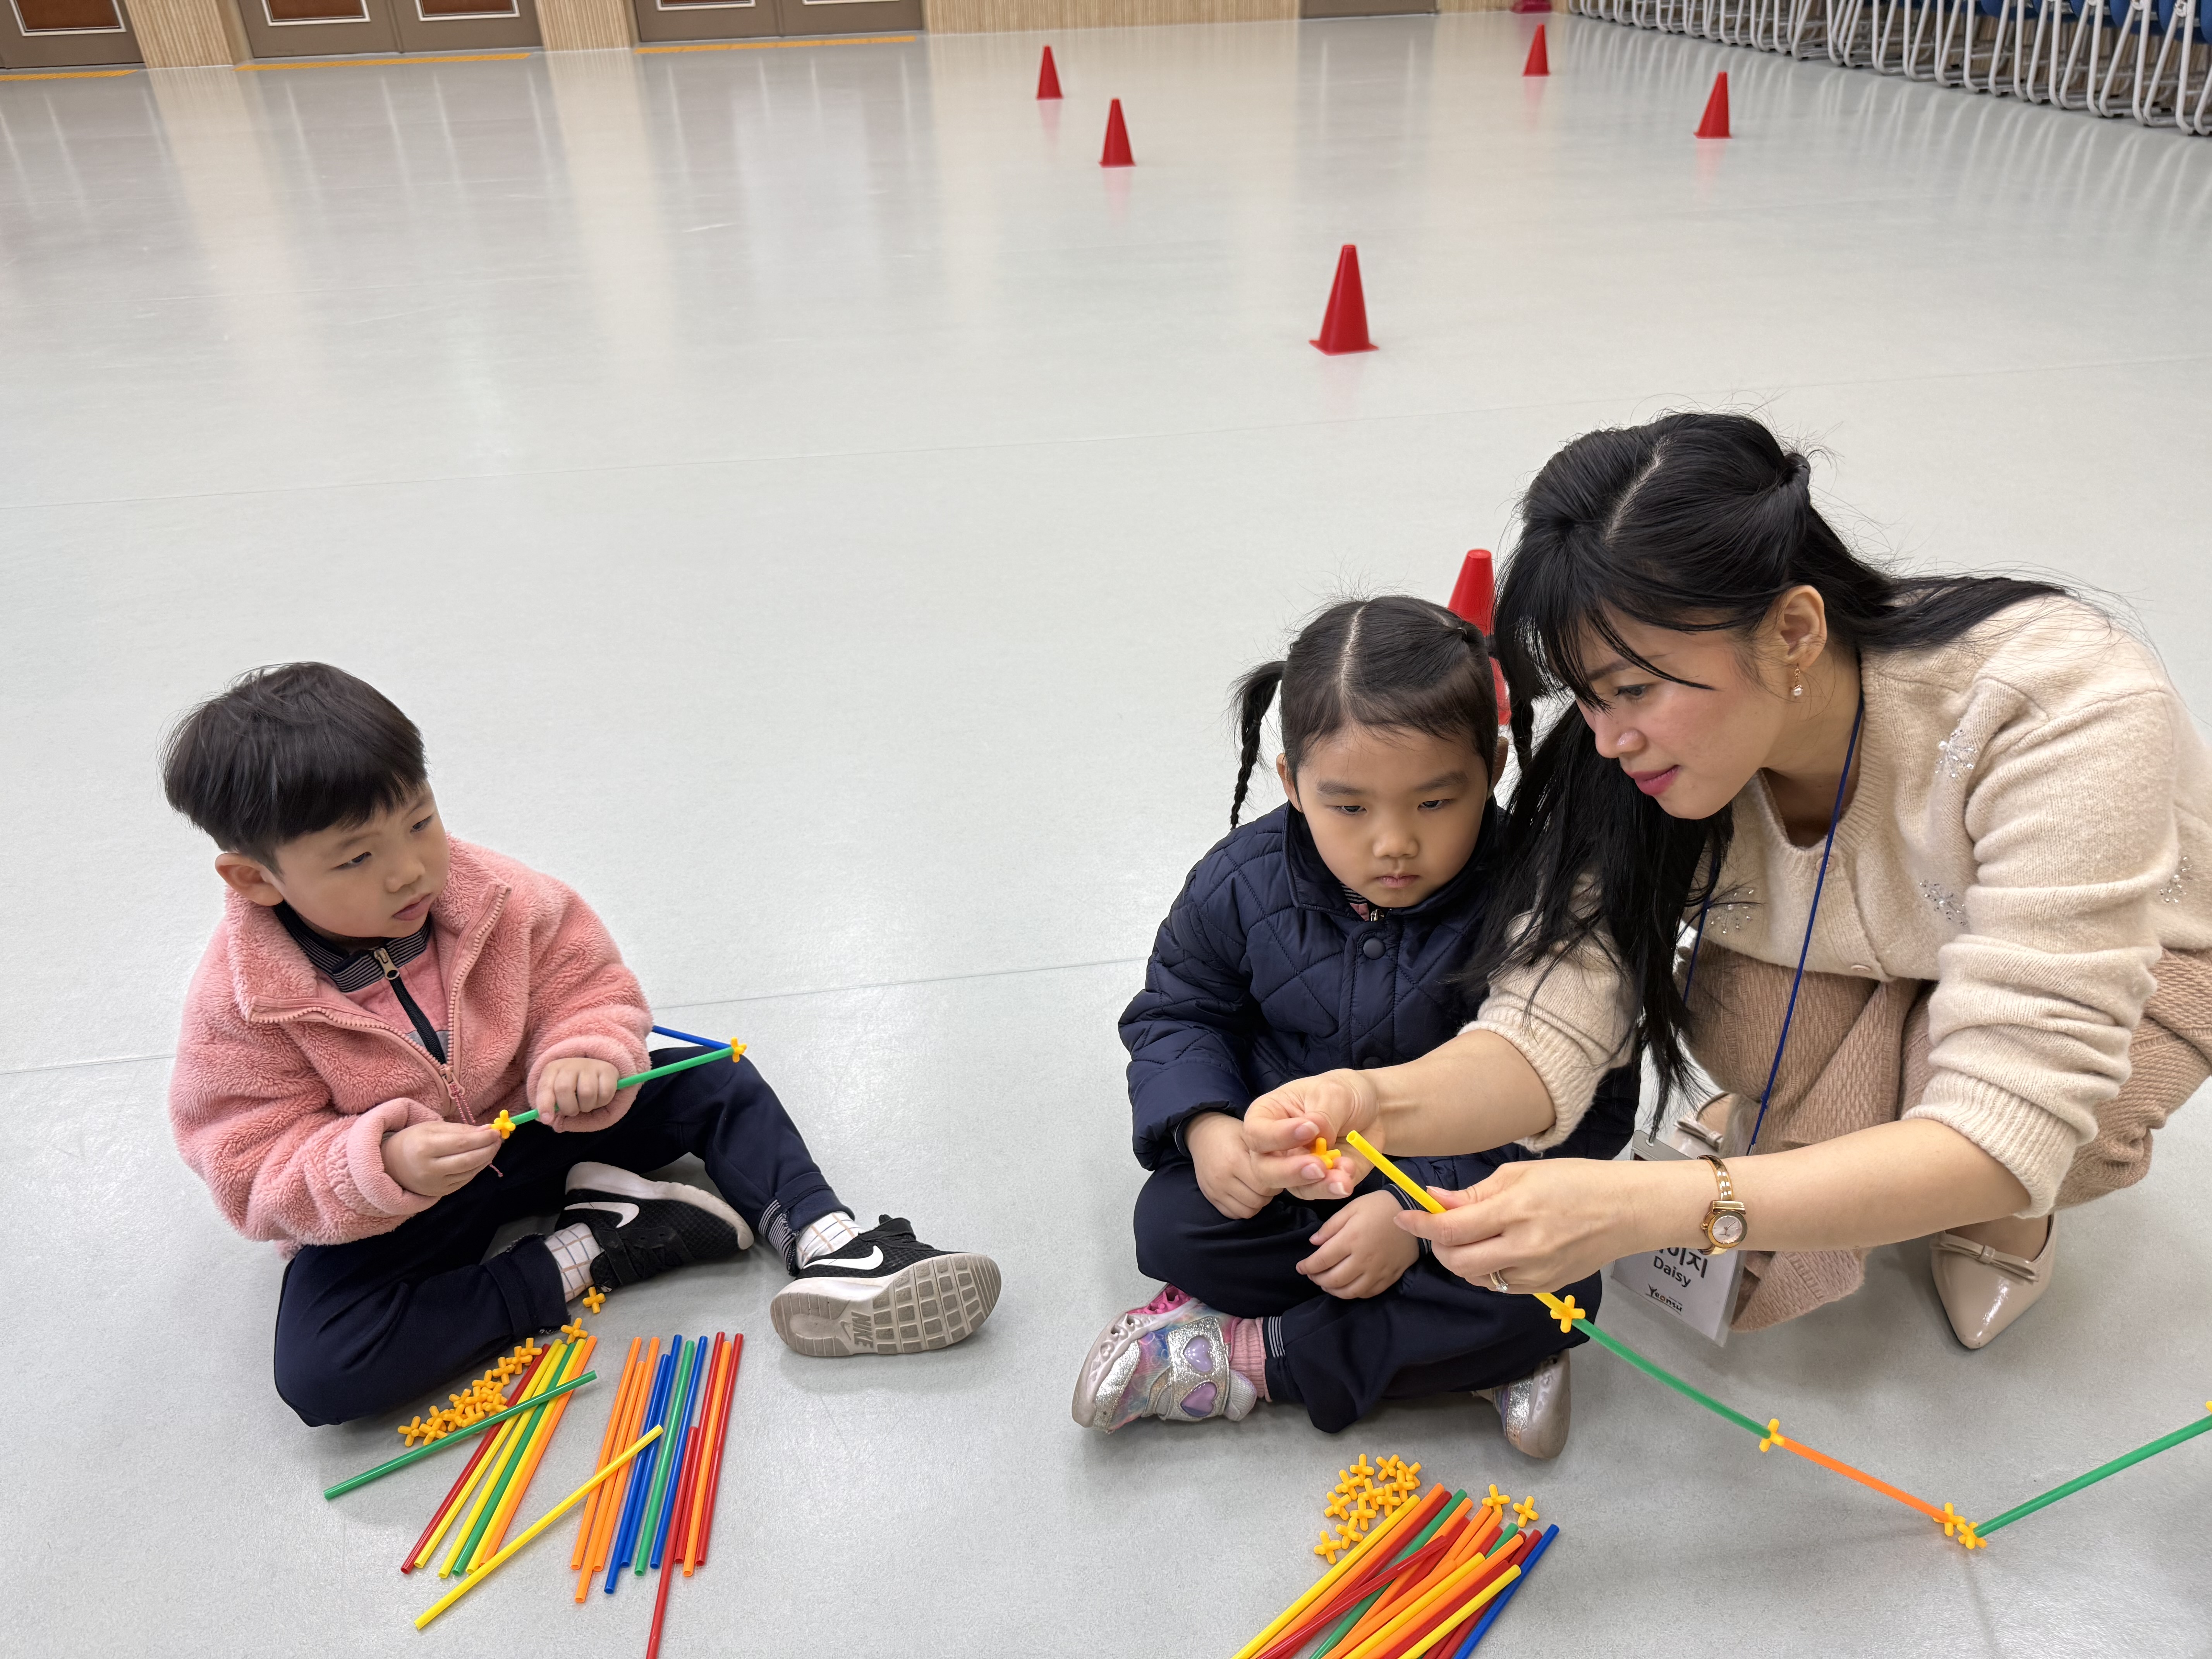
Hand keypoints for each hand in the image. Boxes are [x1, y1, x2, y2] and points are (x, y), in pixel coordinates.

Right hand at [383, 1120, 501, 1197]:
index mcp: (425, 1148)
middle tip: (499, 1139)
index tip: (496, 1131)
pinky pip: (465, 1180)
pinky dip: (477, 1169)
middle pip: (468, 1160)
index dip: (483, 1138)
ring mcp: (434, 1184)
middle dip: (488, 1149)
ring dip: (486, 1159)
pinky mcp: (439, 1192)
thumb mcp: (432, 1128)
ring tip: (493, 1147)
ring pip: (469, 1172)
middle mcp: (429, 1169)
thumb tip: (487, 1129)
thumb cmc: (413, 1141)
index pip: (462, 1144)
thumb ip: (460, 1129)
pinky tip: (481, 1158)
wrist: (391, 1165)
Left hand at [534, 1057, 620, 1120]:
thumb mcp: (559, 1097)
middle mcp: (571, 1064)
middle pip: (564, 1089)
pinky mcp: (608, 1069)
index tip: (547, 1120)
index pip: (545, 1087)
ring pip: (587, 1093)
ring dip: (587, 1106)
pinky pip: (605, 1093)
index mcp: (553, 1069)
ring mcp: (590, 1065)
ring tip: (587, 1104)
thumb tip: (548, 1120)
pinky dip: (602, 1102)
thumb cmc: (575, 1089)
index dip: (545, 1105)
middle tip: (573, 1111)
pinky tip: (599, 1097)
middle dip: (569, 1108)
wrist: (598, 1073)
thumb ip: (552, 1108)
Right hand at [1187, 1111, 1275, 1219]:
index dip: (1278, 1181)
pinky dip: (1245, 1207)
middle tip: (1270, 1178)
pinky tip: (1247, 1192)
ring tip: (1258, 1185)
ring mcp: (1215, 1191)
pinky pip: (1235, 1214)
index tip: (1279, 1170)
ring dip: (1258, 1201)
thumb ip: (1269, 1150)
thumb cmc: (1233, 1133)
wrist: (1203, 1134)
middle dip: (1269, 1192)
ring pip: (1248, 1211)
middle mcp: (1222, 1178)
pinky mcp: (1211, 1199)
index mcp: (1234, 1160)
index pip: (1265, 1185)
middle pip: (1258, 1200)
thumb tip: (1294, 1164)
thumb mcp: (1251, 1134)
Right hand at [1241, 1070, 1379, 1201]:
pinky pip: (1318, 1192)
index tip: (1310, 1129)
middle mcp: (1275, 1146)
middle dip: (1290, 1171)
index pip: (1257, 1133)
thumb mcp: (1334, 1093)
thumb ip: (1323, 1115)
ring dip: (1318, 1185)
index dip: (1278, 1136)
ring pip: (1292, 1187)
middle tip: (1319, 1166)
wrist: (1374, 1112)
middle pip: (1264, 1169)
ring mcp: (1295, 1166)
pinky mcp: (1317, 1182)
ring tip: (1343, 1176)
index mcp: (1268, 1115)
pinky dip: (1334, 1187)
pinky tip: (1349, 1172)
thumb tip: (1316, 1134)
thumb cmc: (1344, 1092)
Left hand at [1298, 1190, 1419, 1298]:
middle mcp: (1363, 1259)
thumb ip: (1330, 1226)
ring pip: (1350, 1292)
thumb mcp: (1351, 1208)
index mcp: (1350, 1239)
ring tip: (1327, 1283)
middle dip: (1318, 1280)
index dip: (1307, 1267)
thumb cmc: (1379, 1206)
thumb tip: (1314, 1243)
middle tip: (1313, 1275)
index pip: (1321, 1261)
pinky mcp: (1390, 1277)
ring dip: (1334, 1291)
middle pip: (1333, 1280)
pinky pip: (1368, 1293)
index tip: (1300, 1267)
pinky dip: (1354, 1294)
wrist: (1414, 1213)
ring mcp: (1377, 1271)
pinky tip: (1348, 1287)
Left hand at [1395, 1157, 1681, 1292]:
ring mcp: (1535, 1272)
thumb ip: (1474, 1195)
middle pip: (1457, 1261)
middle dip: (1437, 1246)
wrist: (1625, 1211)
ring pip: (1476, 1277)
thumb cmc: (1574, 1182)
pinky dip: (1487, 1270)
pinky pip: (1500, 1285)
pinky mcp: (1545, 1287)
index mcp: (1515, 1210)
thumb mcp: (1520, 1174)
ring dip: (1460, 1259)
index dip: (1420, 1224)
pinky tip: (1497, 1249)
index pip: (1451, 1228)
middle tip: (1436, 1228)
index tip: (1402, 1216)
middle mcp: (1524, 1247)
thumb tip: (1434, 1202)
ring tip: (1470, 1236)